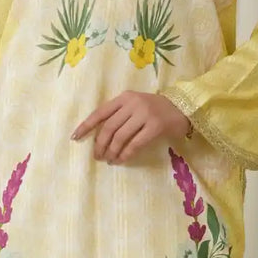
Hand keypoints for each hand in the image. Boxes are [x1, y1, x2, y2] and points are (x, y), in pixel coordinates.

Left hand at [71, 91, 190, 162]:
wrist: (182, 108)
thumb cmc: (155, 109)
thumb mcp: (135, 105)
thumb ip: (119, 114)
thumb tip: (99, 136)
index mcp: (124, 97)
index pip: (100, 112)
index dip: (86, 126)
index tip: (75, 137)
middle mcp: (133, 103)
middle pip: (109, 127)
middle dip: (100, 144)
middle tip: (97, 156)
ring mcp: (145, 114)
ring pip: (120, 136)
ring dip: (111, 151)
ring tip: (109, 160)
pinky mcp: (155, 126)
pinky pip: (135, 143)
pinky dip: (125, 154)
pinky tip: (121, 160)